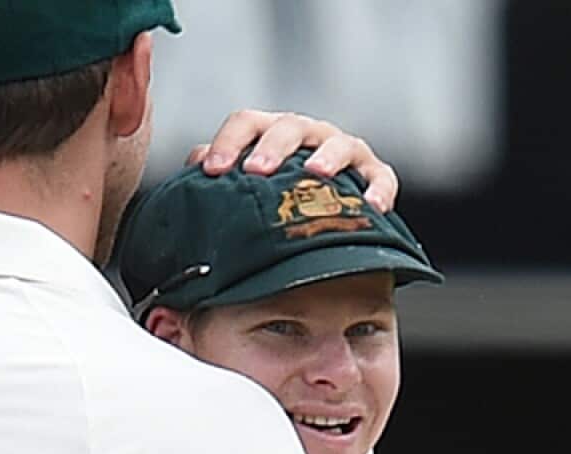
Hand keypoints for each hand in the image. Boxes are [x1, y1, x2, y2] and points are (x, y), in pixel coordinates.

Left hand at [185, 110, 398, 212]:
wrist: (319, 214)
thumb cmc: (271, 196)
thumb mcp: (242, 185)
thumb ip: (216, 177)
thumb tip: (191, 173)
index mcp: (268, 133)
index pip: (245, 123)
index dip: (228, 142)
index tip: (212, 169)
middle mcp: (306, 134)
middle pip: (290, 127)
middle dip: (272, 147)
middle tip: (257, 170)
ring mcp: (342, 151)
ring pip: (338, 144)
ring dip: (327, 156)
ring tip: (315, 173)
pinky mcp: (372, 173)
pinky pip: (380, 177)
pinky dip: (378, 189)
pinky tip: (372, 207)